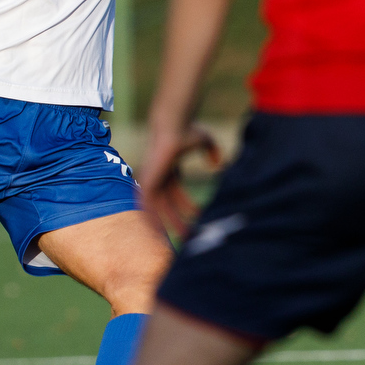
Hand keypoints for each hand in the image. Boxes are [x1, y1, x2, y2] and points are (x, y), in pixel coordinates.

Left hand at [137, 122, 220, 237]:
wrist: (175, 127)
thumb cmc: (188, 131)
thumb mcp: (205, 141)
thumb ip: (212, 151)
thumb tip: (218, 164)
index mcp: (170, 170)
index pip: (177, 194)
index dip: (187, 207)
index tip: (198, 217)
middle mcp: (159, 177)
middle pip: (167, 204)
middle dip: (177, 219)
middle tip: (187, 234)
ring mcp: (151, 179)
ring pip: (157, 207)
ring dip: (167, 222)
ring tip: (178, 236)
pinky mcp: (146, 182)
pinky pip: (147, 206)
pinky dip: (153, 218)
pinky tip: (160, 231)